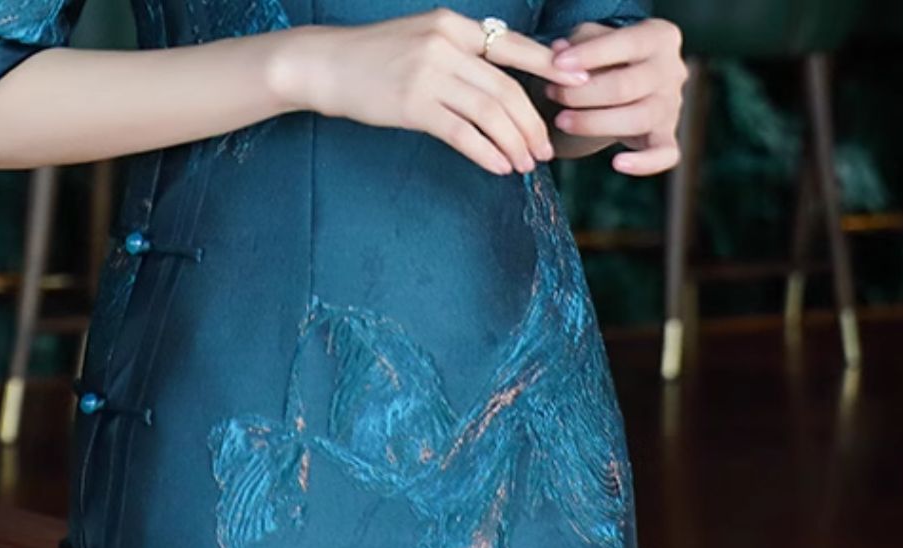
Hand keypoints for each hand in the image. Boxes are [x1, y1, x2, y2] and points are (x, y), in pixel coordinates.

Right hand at [271, 9, 590, 175]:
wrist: (324, 64)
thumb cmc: (374, 57)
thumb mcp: (421, 39)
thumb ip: (459, 53)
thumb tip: (501, 81)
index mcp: (453, 25)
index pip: (512, 47)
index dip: (549, 67)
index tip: (578, 84)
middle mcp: (445, 45)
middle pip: (506, 88)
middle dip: (532, 123)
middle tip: (546, 149)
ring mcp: (428, 74)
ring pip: (490, 113)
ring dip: (514, 142)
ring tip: (526, 164)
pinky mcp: (411, 105)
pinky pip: (461, 132)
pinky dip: (485, 152)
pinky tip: (499, 167)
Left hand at [542, 18, 686, 175]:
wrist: (621, 83)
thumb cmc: (603, 56)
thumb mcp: (591, 38)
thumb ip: (578, 42)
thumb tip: (558, 52)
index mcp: (659, 37)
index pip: (628, 43)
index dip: (590, 55)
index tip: (557, 64)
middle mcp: (672, 71)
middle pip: (627, 86)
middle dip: (582, 93)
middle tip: (551, 93)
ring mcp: (672, 106)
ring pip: (638, 119)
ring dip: (594, 123)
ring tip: (562, 121)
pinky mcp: (667, 137)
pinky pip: (665, 155)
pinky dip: (644, 163)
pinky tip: (617, 163)